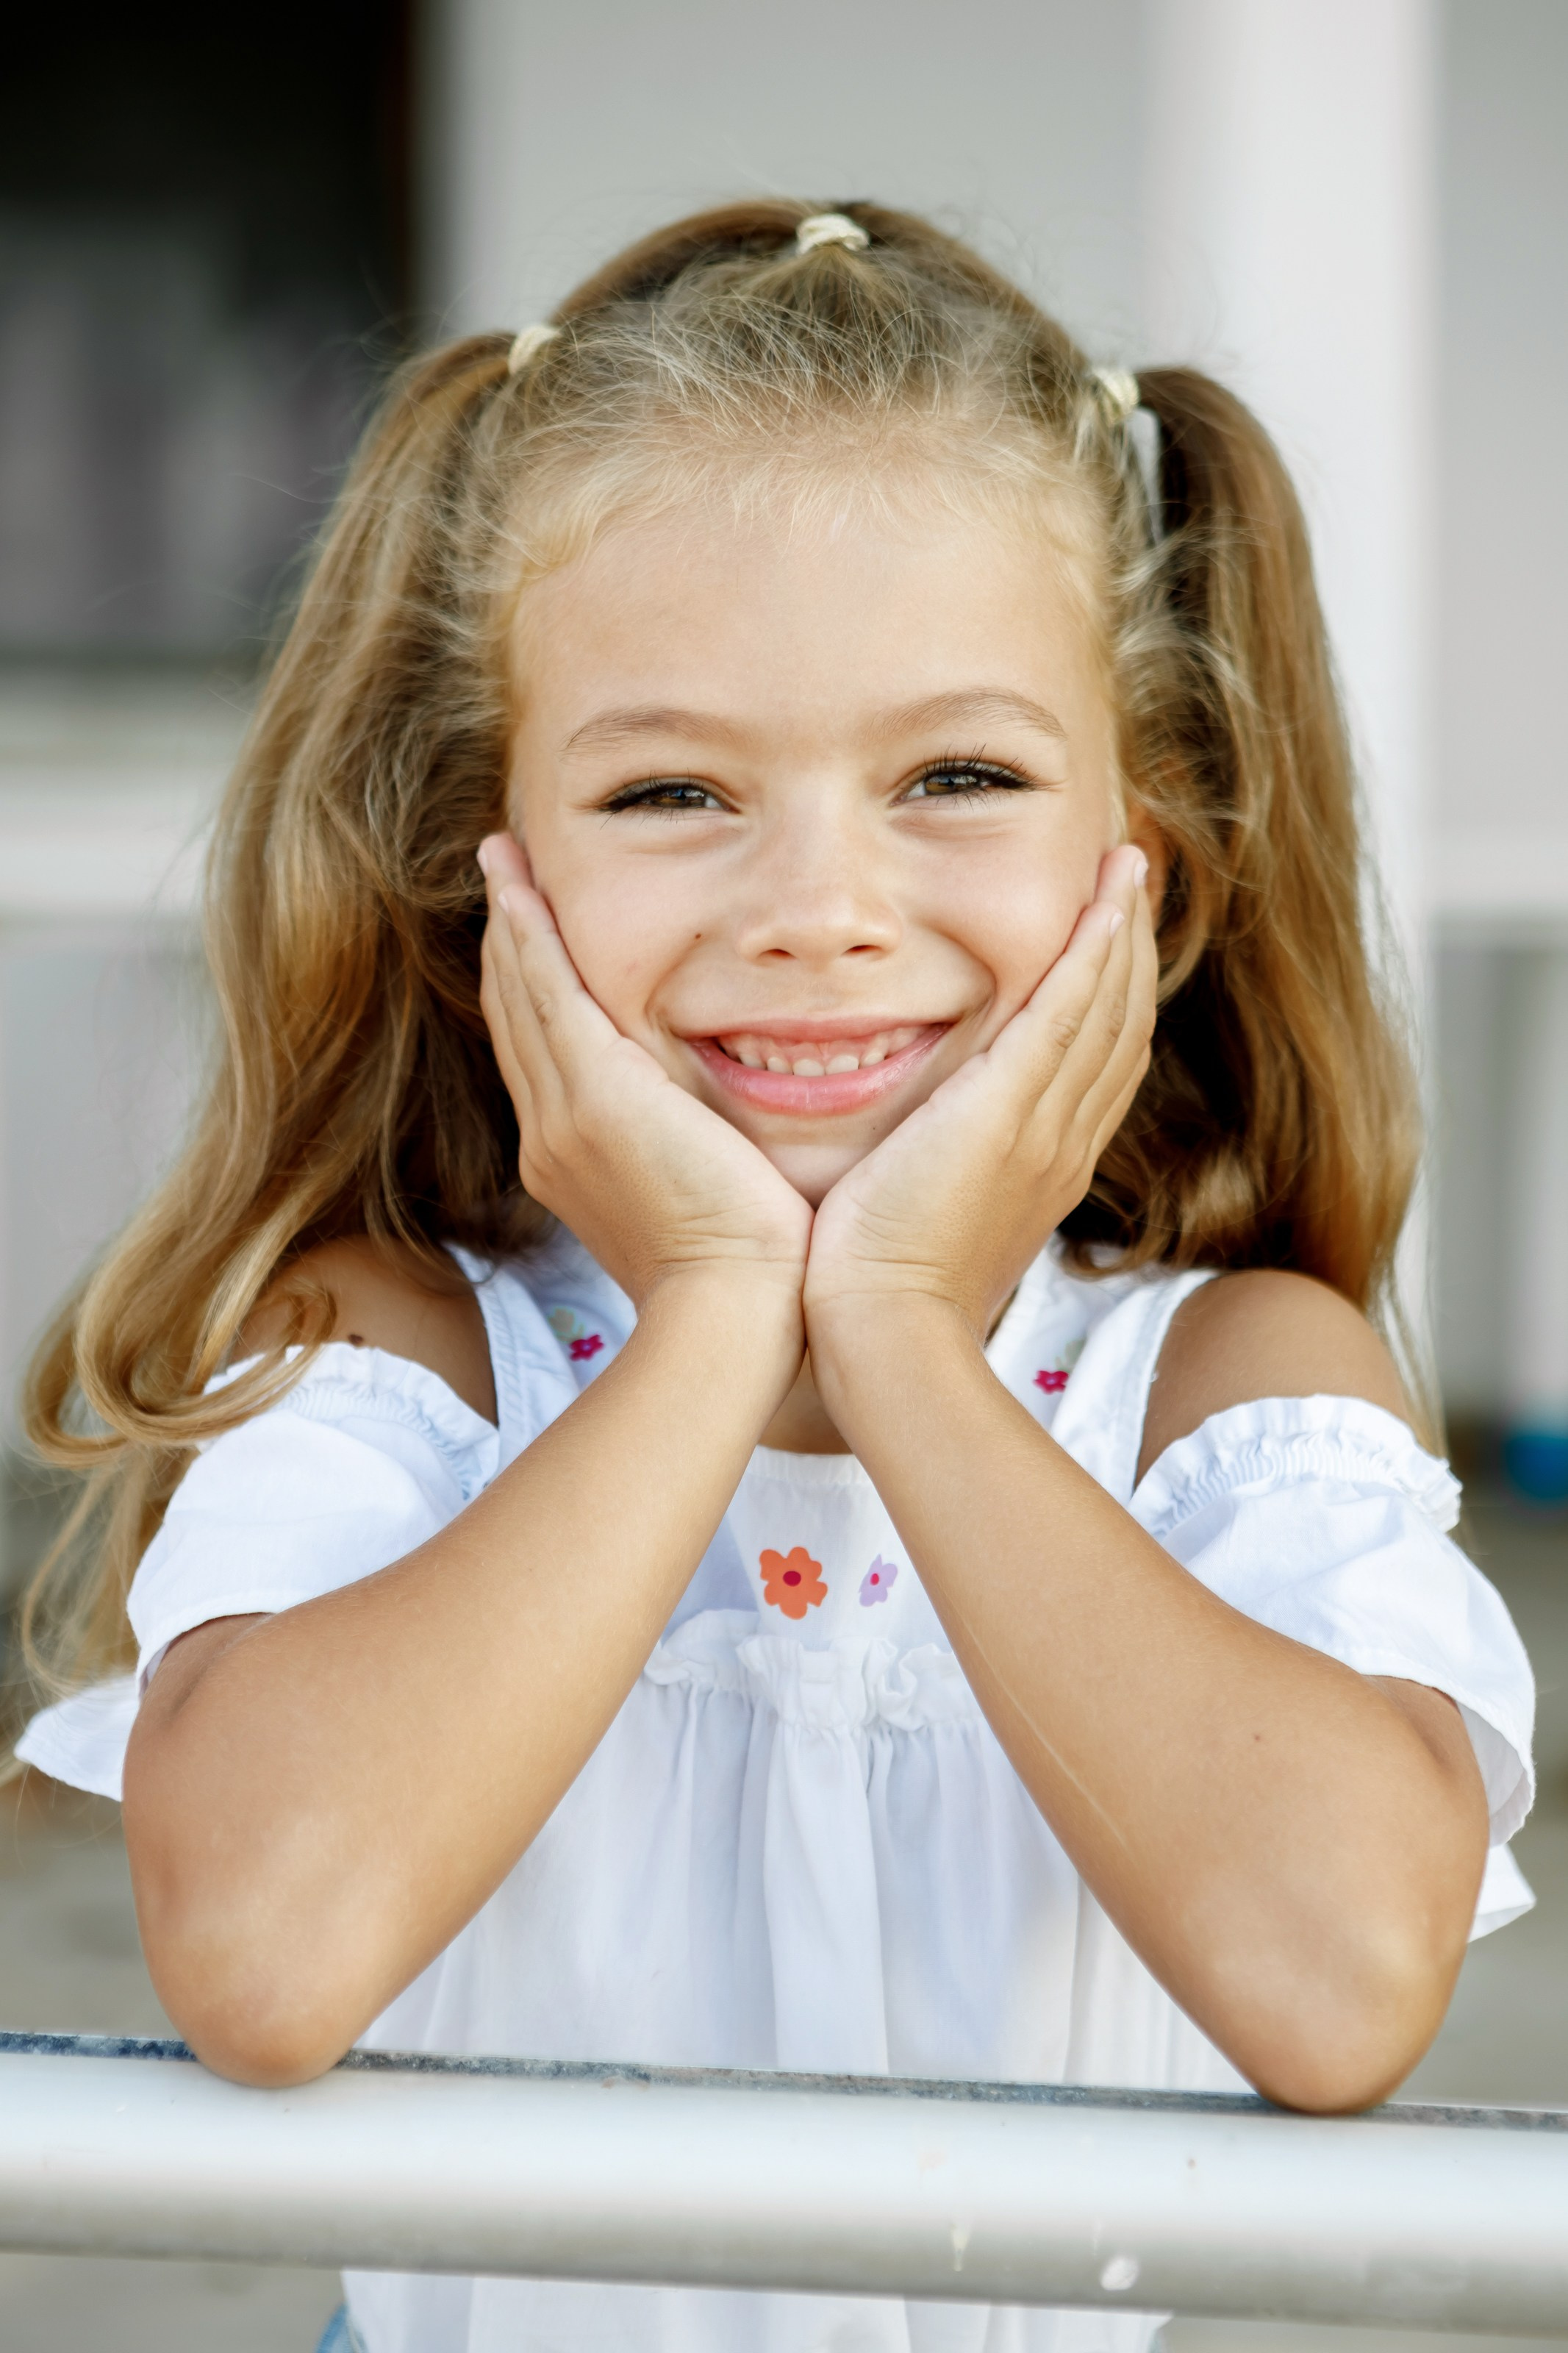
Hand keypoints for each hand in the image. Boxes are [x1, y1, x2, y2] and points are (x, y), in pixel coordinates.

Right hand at [478, 834, 812, 1316]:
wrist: (734, 1313)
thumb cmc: (748, 1274)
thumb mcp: (710, 1203)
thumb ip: (701, 1154)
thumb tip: (726, 1134)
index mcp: (576, 1162)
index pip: (546, 1054)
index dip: (535, 988)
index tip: (536, 929)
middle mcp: (553, 1136)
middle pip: (516, 1016)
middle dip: (510, 941)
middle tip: (506, 870)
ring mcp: (565, 1115)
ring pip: (522, 994)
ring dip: (511, 921)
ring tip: (505, 857)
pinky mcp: (595, 1095)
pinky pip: (547, 992)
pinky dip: (530, 935)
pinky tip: (521, 886)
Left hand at [804, 845, 1155, 1344]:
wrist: (883, 1333)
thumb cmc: (877, 1292)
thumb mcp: (922, 1215)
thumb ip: (933, 1169)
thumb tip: (913, 1147)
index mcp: (1047, 1167)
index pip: (1099, 1065)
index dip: (1111, 996)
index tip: (1108, 939)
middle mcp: (1063, 1142)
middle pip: (1123, 1026)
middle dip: (1131, 948)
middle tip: (1131, 877)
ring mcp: (1045, 1125)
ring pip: (1110, 1007)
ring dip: (1123, 928)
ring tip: (1126, 862)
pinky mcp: (1009, 1109)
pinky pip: (1070, 1010)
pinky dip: (1095, 948)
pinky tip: (1107, 895)